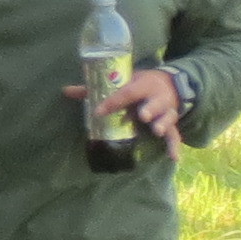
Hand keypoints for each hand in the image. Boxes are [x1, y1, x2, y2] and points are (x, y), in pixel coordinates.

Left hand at [66, 66, 186, 157]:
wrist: (170, 82)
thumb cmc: (139, 84)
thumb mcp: (122, 82)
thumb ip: (94, 89)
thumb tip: (66, 91)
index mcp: (142, 85)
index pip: (127, 93)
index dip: (113, 102)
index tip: (98, 111)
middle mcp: (157, 97)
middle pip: (154, 103)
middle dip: (149, 108)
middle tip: (142, 115)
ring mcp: (166, 111)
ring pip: (167, 117)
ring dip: (162, 124)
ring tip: (157, 131)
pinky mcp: (171, 123)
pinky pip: (175, 135)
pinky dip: (174, 146)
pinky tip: (173, 158)